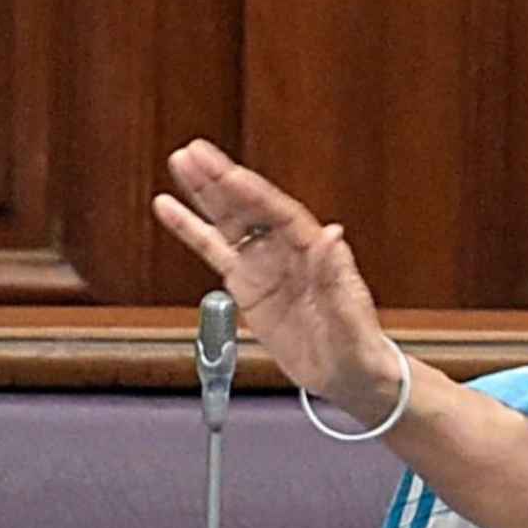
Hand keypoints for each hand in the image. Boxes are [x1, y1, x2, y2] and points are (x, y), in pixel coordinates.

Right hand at [151, 139, 394, 410]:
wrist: (348, 374)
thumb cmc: (358, 344)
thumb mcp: (351, 314)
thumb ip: (337, 276)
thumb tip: (332, 235)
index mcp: (316, 252)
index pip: (279, 214)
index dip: (252, 193)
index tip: (227, 172)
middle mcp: (288, 251)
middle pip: (250, 208)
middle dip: (222, 181)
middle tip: (192, 153)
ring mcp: (265, 265)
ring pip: (230, 222)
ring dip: (205, 194)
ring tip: (180, 163)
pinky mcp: (247, 285)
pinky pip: (214, 252)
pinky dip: (191, 230)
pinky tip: (169, 208)